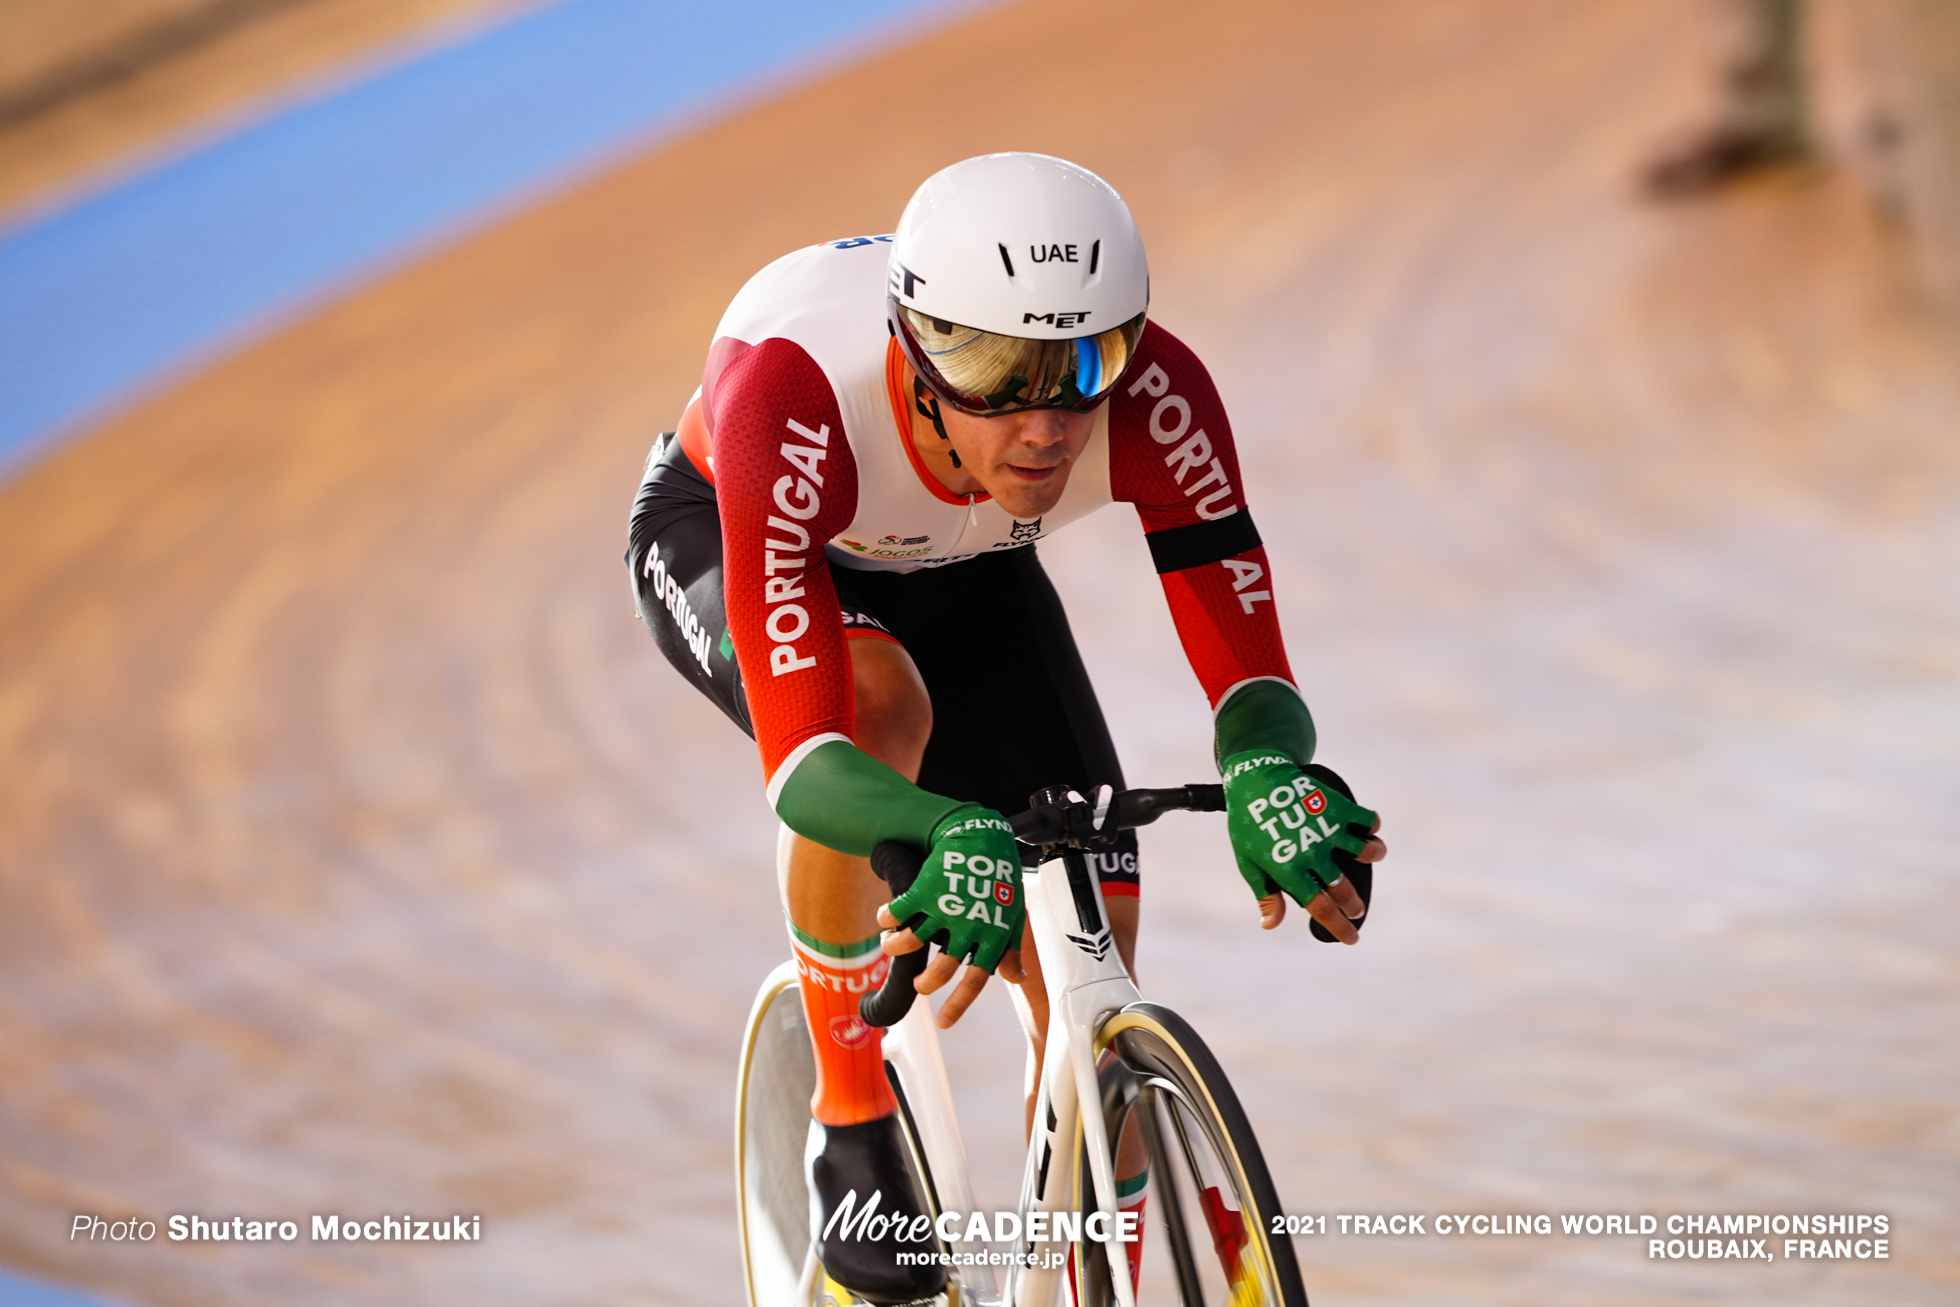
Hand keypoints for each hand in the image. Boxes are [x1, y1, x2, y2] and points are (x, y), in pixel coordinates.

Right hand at [878, 806, 1026, 1026]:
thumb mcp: (1011, 915)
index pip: (977, 979)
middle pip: (941, 969)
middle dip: (926, 983)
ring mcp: (943, 908)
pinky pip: (897, 913)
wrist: (980, 834)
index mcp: (992, 934)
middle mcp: (968, 925)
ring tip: (890, 946)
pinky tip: (884, 919)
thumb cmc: (998, 876)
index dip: (959, 1004)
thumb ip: (1010, 948)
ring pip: (911, 944)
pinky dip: (886, 919)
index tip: (944, 1023)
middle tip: (920, 985)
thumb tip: (1018, 978)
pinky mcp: (923, 890)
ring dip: (896, 949)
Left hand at [1221, 754, 1384, 943]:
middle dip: (1353, 904)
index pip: (1320, 908)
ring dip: (1374, 856)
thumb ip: (1266, 894)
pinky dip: (1371, 825)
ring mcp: (1327, 828)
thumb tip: (1271, 925)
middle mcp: (1312, 852)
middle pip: (1343, 889)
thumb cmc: (1249, 824)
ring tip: (1372, 856)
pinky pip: (1366, 820)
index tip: (1351, 939)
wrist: (1255, 778)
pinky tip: (1367, 829)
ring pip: (1366, 851)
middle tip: (1356, 909)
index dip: (1338, 927)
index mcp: (1289, 870)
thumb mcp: (1249, 862)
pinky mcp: (1337, 806)